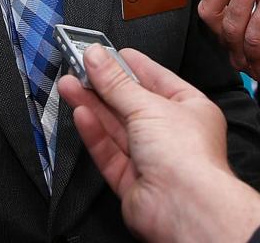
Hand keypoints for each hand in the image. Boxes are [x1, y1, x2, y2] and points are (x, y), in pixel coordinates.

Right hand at [58, 46, 259, 242]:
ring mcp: (152, 159)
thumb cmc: (189, 157)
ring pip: (116, 128)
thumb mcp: (148, 105)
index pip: (156, 79)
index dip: (130, 64)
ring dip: (93, 105)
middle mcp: (172, 134)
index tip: (106, 52)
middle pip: (131, 104)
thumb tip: (97, 57)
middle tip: (79, 66)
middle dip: (104, 85)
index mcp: (190, 110)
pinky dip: (94, 133)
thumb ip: (116, 82)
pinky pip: (110, 152)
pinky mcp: (133, 181)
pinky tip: (81, 113)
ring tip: (69, 84)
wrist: (184, 208)